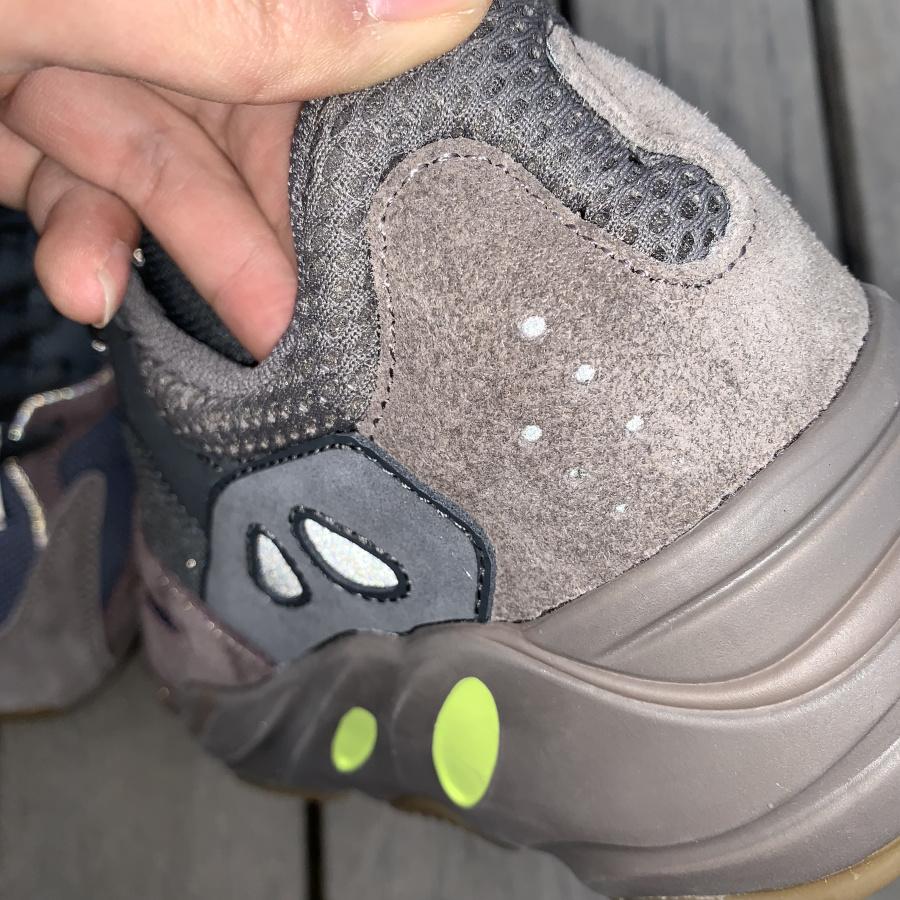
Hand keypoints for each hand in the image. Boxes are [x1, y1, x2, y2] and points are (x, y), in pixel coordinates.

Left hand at [0, 0, 488, 357]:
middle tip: (309, 309)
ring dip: (187, 252)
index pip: (324, 29)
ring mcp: (78, 56)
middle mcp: (149, 7)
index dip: (377, 113)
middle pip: (252, 114)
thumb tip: (444, 6)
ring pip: (168, 167)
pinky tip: (85, 282)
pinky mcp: (22, 123)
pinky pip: (82, 190)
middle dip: (271, 219)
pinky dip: (89, 246)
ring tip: (222, 324)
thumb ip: (254, 15)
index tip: (424, 205)